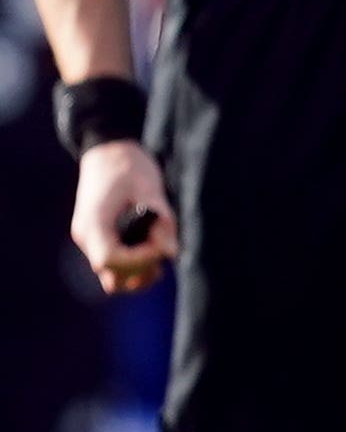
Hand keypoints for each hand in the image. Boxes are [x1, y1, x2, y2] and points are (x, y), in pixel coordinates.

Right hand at [70, 141, 175, 293]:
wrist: (108, 151)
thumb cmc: (128, 166)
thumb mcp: (150, 188)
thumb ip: (162, 222)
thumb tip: (171, 253)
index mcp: (93, 224)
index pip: (112, 261)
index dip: (142, 258)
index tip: (161, 242)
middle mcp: (88, 239)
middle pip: (114, 277)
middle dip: (145, 266)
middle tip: (162, 240)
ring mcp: (92, 242)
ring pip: (115, 279)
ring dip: (141, 272)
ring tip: (160, 247)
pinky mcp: (101, 241)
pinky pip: (117, 268)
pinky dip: (137, 265)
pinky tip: (154, 246)